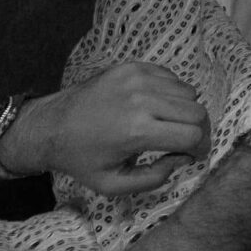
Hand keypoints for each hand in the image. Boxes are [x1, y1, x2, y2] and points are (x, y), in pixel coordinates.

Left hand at [4, 62, 209, 197]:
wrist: (50, 126)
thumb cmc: (80, 158)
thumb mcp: (113, 184)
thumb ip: (154, 179)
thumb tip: (180, 159)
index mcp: (137, 131)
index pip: (193, 135)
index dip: (200, 149)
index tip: (193, 155)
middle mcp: (142, 99)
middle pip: (197, 112)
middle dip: (198, 131)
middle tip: (186, 142)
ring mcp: (138, 78)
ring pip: (188, 92)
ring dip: (185, 111)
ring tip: (168, 124)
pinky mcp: (132, 67)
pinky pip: (171, 78)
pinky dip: (172, 94)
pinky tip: (154, 107)